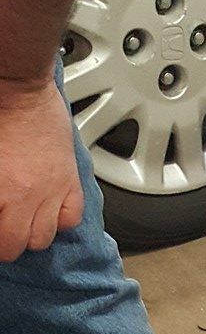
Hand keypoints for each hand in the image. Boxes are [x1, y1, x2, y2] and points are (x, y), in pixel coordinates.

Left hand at [0, 77, 84, 261]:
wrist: (18, 88)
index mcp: (0, 191)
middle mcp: (25, 198)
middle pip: (17, 245)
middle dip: (7, 243)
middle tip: (3, 231)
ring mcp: (50, 192)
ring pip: (44, 237)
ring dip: (32, 233)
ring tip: (24, 221)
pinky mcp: (69, 181)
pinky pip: (70, 218)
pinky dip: (60, 220)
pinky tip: (49, 210)